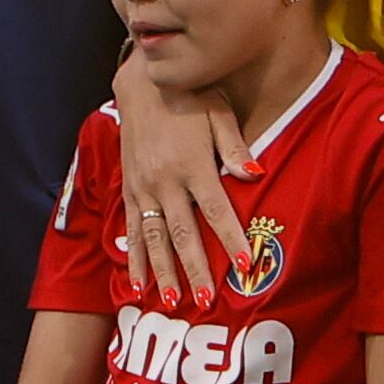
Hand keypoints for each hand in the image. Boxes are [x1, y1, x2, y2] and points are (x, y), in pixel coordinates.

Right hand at [112, 73, 253, 305]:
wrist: (141, 81)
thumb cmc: (190, 94)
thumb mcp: (218, 110)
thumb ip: (234, 146)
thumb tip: (255, 175)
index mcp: (192, 165)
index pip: (217, 210)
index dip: (232, 239)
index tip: (246, 265)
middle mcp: (165, 182)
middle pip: (183, 234)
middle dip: (195, 269)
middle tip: (205, 300)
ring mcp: (143, 188)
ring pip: (153, 238)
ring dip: (163, 272)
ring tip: (171, 301)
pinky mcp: (128, 188)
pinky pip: (130, 229)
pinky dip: (135, 258)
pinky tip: (139, 282)